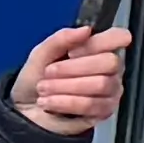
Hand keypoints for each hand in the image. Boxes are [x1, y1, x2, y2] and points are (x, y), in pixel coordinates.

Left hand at [10, 26, 131, 135]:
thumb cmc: (36, 81)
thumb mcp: (40, 54)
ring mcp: (110, 92)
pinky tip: (49, 102)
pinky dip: (65, 102)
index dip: (97, 42)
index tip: (72, 51)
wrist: (24, 111)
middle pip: (110, 62)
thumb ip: (61, 39)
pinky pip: (91, 104)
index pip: (119, 37)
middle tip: (49, 72)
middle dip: (73, 68)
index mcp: (98, 50)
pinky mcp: (103, 112)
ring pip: (100, 84)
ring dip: (65, 86)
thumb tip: (86, 30)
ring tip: (44, 89)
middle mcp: (109, 69)